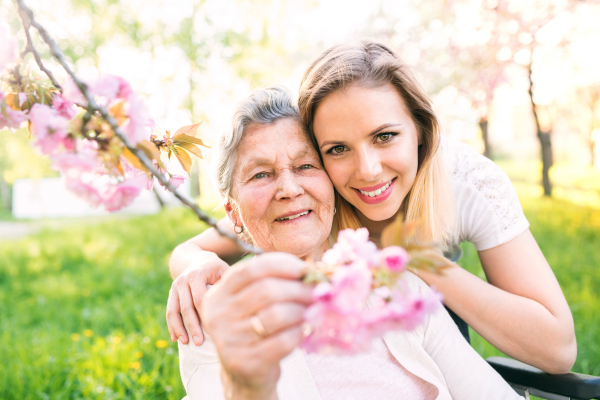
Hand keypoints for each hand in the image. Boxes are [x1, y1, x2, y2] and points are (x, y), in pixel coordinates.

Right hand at [166, 255, 228, 344]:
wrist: (198, 259)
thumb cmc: (217, 268)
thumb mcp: (224, 270)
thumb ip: (228, 285)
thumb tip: (237, 306)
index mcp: (197, 274)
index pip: (200, 299)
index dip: (206, 316)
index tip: (214, 331)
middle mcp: (183, 280)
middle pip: (186, 307)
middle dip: (192, 326)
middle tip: (199, 343)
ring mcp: (175, 287)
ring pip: (174, 311)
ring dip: (179, 329)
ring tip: (186, 342)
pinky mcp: (171, 293)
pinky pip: (169, 311)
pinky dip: (171, 326)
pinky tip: (175, 339)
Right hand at [202, 252, 312, 397]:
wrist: (244, 375)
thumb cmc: (255, 329)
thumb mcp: (252, 303)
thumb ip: (272, 283)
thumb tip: (311, 272)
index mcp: (218, 294)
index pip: (251, 269)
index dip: (282, 265)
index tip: (305, 270)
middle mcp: (218, 315)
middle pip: (266, 290)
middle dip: (298, 289)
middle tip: (317, 292)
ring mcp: (229, 340)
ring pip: (276, 315)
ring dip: (301, 310)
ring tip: (312, 311)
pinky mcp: (245, 362)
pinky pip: (282, 341)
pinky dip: (299, 333)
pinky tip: (303, 331)